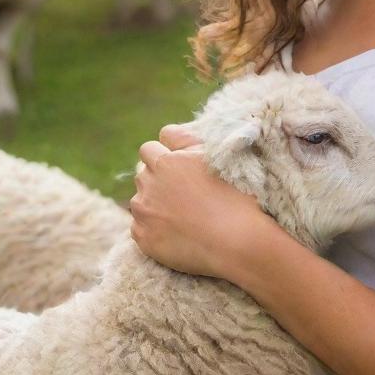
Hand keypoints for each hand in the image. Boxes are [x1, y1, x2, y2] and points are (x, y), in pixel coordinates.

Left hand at [130, 123, 271, 278]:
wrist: (235, 241)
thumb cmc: (231, 195)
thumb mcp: (211, 157)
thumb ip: (184, 139)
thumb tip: (166, 133)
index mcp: (165, 161)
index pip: (149, 148)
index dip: (164, 155)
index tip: (178, 167)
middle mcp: (149, 184)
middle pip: (142, 172)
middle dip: (156, 177)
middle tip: (181, 190)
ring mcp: (144, 212)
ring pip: (139, 200)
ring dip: (152, 202)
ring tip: (180, 213)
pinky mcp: (143, 238)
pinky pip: (139, 227)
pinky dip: (152, 228)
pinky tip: (176, 232)